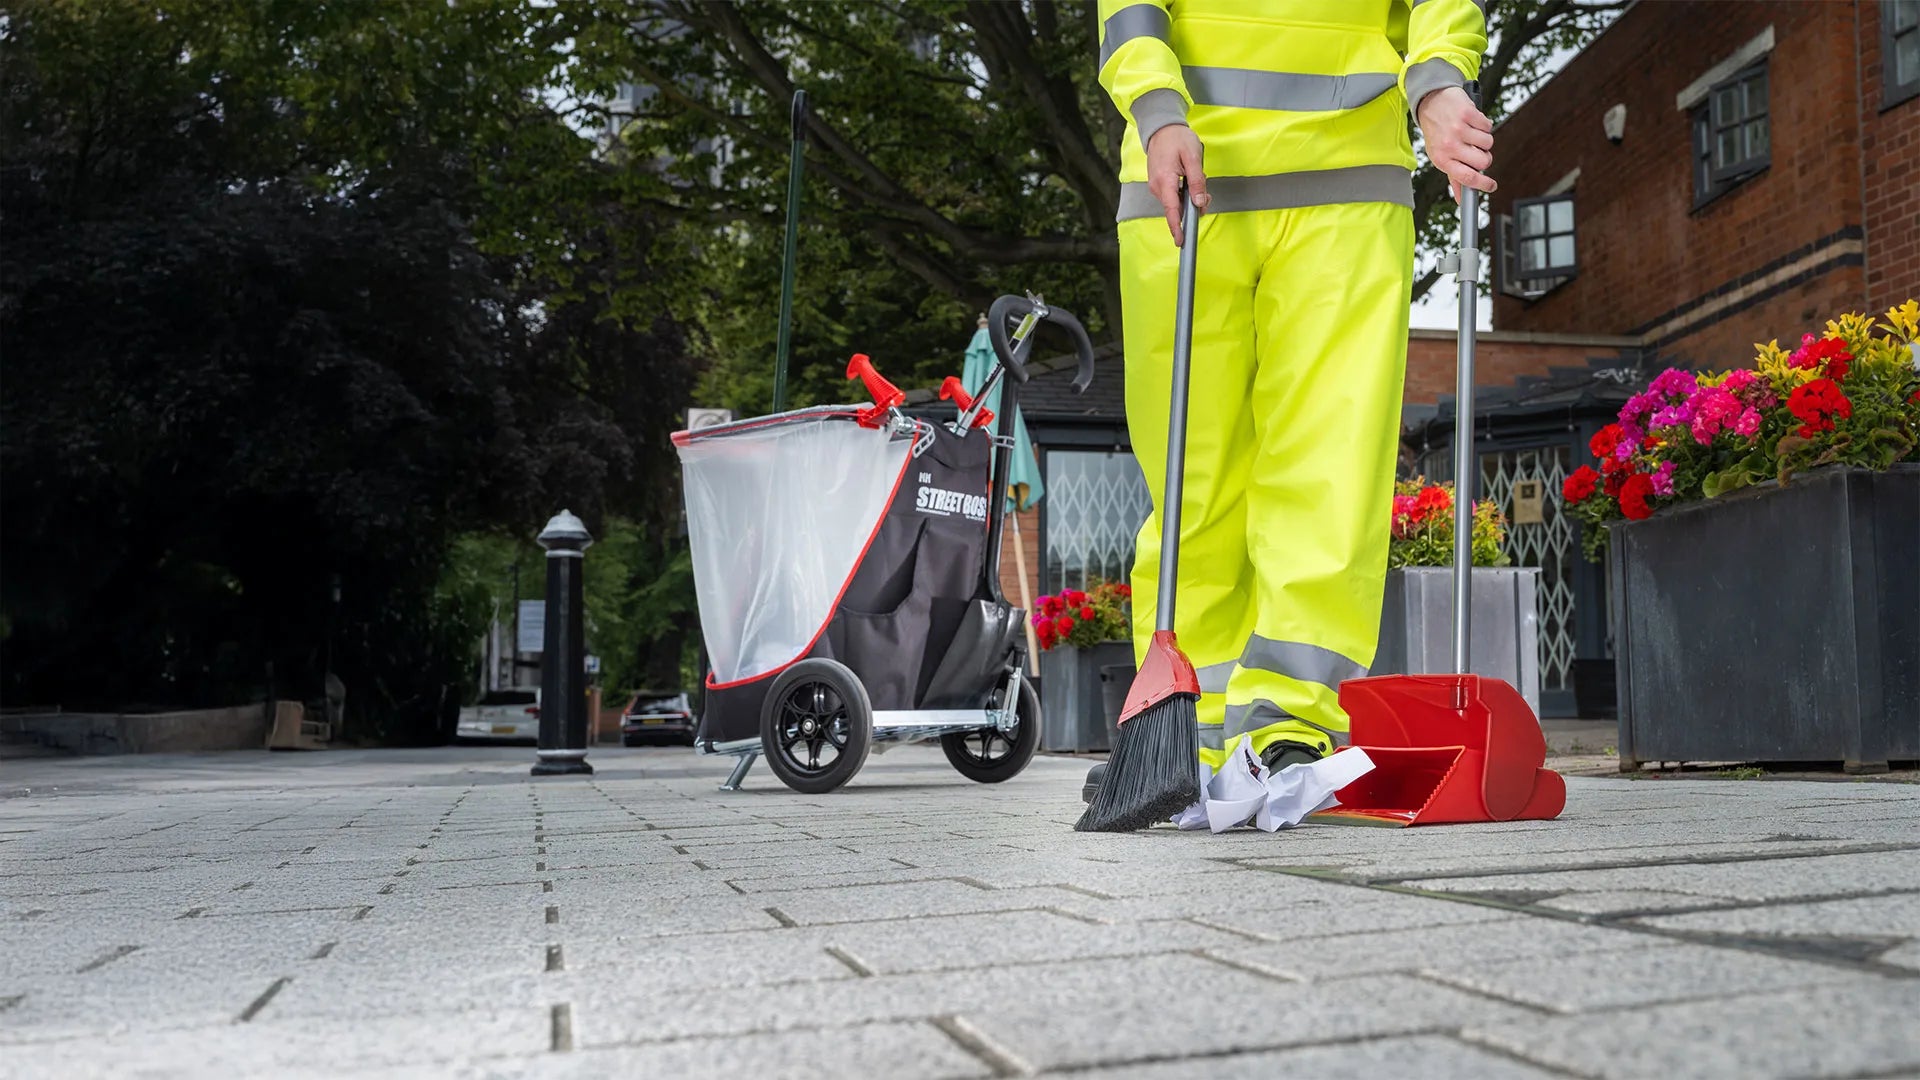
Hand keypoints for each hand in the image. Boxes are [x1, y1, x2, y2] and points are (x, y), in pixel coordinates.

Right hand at [1146, 124, 1207, 244]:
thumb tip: (1199, 202)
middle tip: (1206, 194)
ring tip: (1197, 179)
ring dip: (1188, 198)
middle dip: (1192, 207)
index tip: (1181, 240)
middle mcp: (1157, 187)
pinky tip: (1189, 180)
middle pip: (1176, 208)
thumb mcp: (1193, 157)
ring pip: (1175, 202)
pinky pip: (1172, 196)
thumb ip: (1197, 181)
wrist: (1161, 128)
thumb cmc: (1177, 138)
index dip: (1177, 227)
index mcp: (1165, 181)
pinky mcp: (1159, 184)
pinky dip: (1183, 193)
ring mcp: (1156, 186)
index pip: (1171, 210)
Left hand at [1417, 86, 1494, 201]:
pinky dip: (1483, 125)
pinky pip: (1488, 126)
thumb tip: (1461, 200)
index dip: (1483, 184)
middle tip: (1476, 151)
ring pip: (1488, 143)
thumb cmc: (1437, 132)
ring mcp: (1458, 129)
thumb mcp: (1440, 156)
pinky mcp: (1467, 114)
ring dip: (1484, 140)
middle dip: (1484, 158)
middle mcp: (1449, 145)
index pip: (1467, 177)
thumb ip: (1453, 177)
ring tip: (1471, 134)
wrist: (1431, 102)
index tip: (1491, 186)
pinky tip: (1472, 122)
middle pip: (1483, 162)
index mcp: (1442, 159)